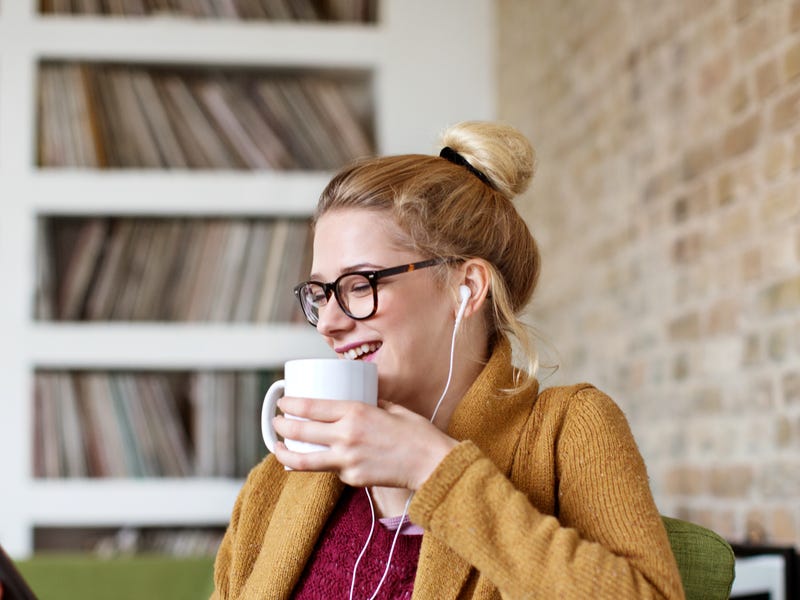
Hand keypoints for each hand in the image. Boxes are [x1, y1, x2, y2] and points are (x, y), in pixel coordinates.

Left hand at [273, 396, 457, 488]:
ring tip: (278, 447)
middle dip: (281, 425)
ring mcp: (347, 460)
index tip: (282, 402)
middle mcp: (346, 436)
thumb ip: (369, 404)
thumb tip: (355, 401)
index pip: (310, 406)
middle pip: (300, 431)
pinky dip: (325, 464)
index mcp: (356, 412)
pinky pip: (332, 470)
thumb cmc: (416, 433)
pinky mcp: (352, 479)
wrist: (432, 464)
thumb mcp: (391, 407)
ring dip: (285, 453)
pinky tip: (323, 459)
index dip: (290, 404)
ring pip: (303, 460)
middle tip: (276, 422)